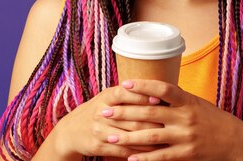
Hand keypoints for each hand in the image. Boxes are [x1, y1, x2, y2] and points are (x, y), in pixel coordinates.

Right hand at [50, 84, 166, 158]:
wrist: (72, 130)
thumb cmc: (98, 110)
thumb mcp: (107, 97)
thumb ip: (127, 94)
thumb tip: (155, 89)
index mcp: (104, 97)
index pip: (123, 93)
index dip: (140, 95)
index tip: (158, 97)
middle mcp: (100, 113)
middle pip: (130, 117)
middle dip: (151, 120)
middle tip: (170, 122)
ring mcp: (99, 131)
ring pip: (129, 135)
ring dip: (149, 138)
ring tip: (167, 138)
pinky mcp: (99, 146)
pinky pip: (124, 150)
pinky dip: (140, 152)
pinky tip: (153, 152)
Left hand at [103, 79, 242, 160]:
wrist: (236, 142)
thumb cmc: (212, 119)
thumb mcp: (195, 103)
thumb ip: (175, 98)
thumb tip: (150, 89)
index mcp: (187, 101)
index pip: (162, 89)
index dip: (142, 86)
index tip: (123, 84)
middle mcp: (185, 118)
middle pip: (149, 113)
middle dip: (124, 112)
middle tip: (104, 110)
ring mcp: (185, 137)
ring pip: (150, 136)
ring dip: (127, 137)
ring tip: (109, 135)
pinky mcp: (186, 154)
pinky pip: (161, 157)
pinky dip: (144, 159)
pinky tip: (129, 159)